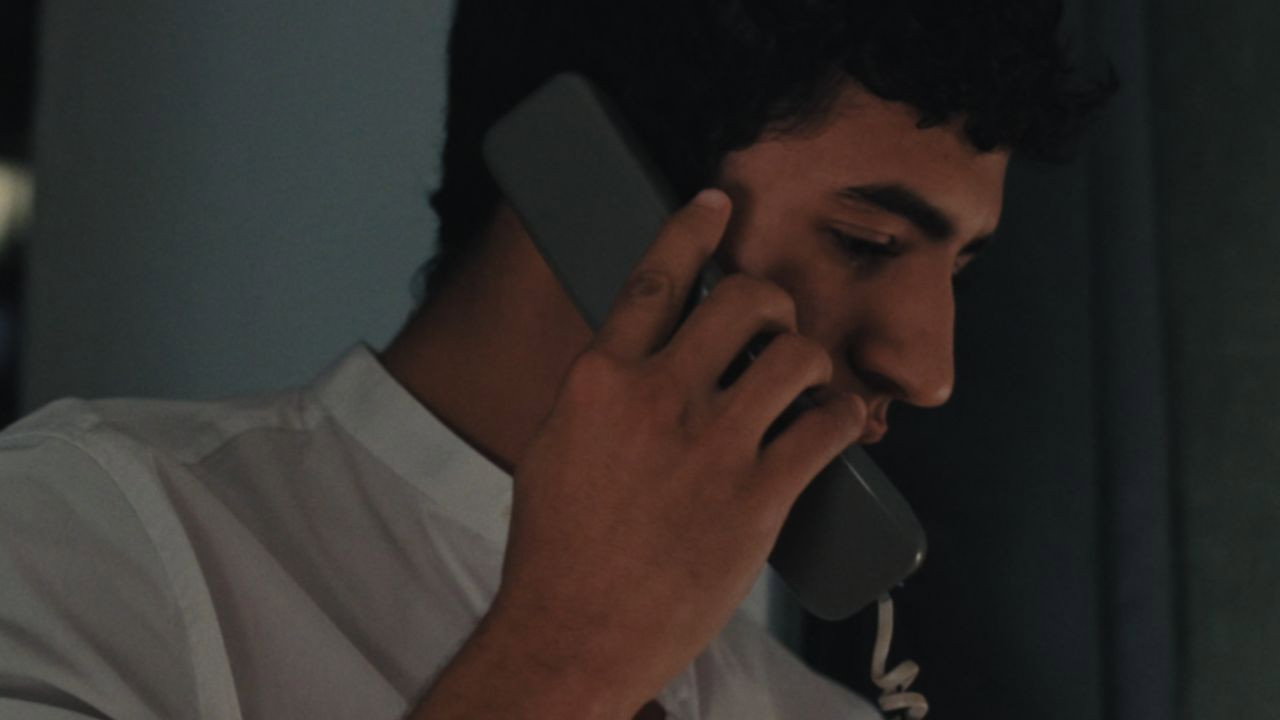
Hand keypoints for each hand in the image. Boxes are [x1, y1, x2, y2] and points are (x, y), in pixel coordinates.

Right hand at [490, 188, 868, 714]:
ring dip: (811, 357)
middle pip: (742, 300)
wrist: (573, 635)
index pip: (656, 277)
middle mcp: (659, 399)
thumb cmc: (557, 550)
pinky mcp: (758, 500)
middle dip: (770, 301)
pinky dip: (843, 417)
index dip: (693, 229)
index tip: (719, 202)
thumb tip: (636, 360)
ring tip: (806, 378)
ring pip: (796, 356)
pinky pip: (827, 428)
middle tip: (774, 322)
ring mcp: (713, 448)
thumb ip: (599, 395)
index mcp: (600, 380)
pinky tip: (839, 420)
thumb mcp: (555, 449)